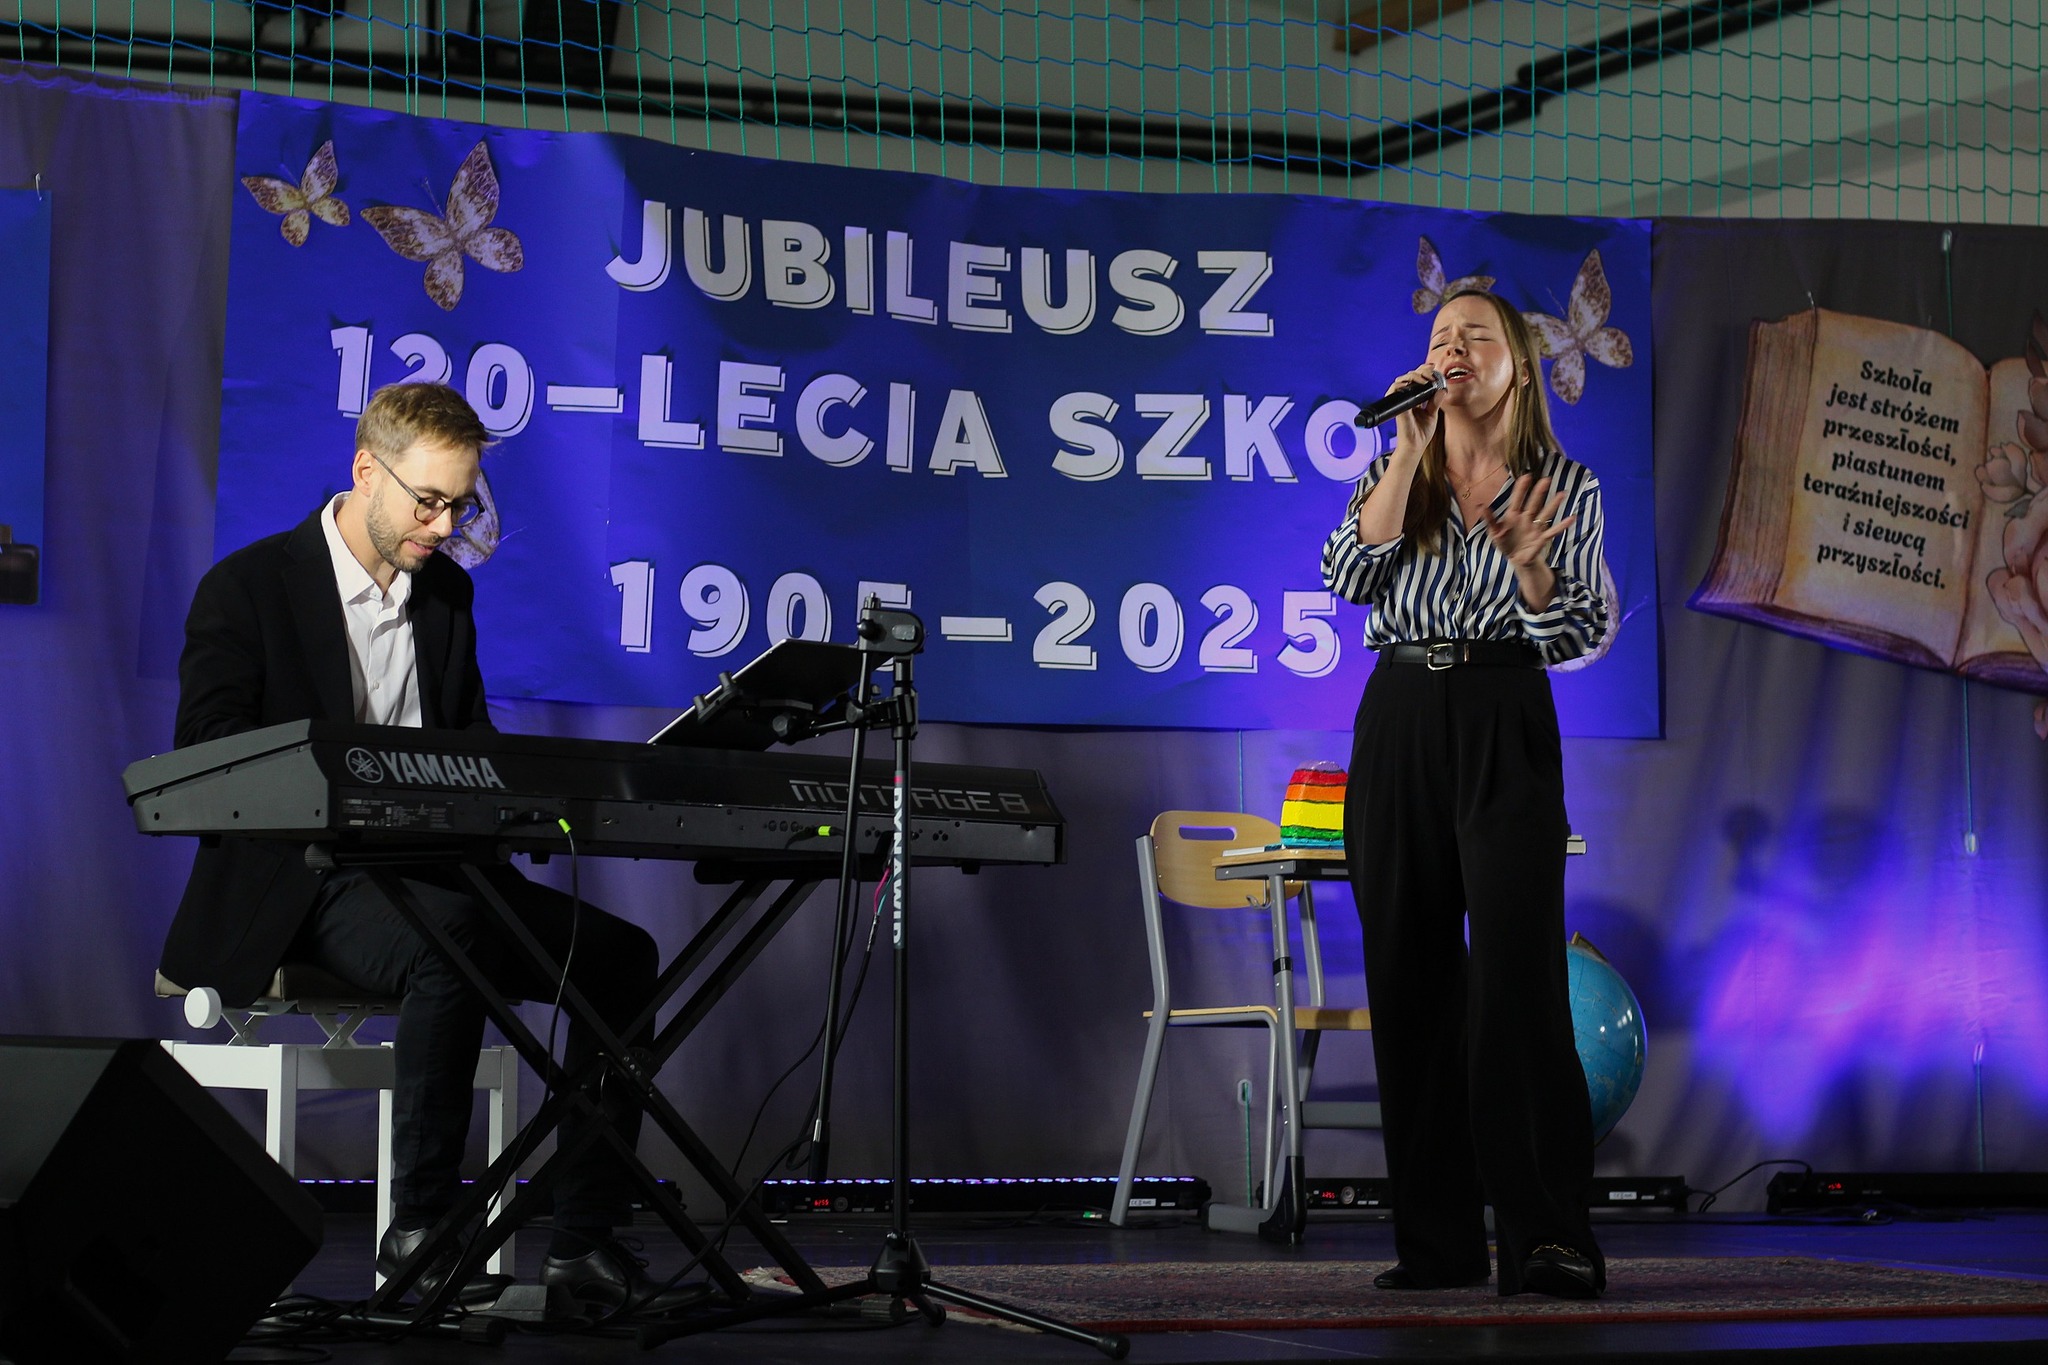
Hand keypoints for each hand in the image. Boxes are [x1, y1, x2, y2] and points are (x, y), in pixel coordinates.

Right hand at [1388, 366, 1442, 456]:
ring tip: (1424, 379)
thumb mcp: (1432, 414)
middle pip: (1409, 376)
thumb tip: (1442, 389)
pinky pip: (1394, 389)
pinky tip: (1414, 383)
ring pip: (1401, 379)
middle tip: (1430, 373)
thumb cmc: (1421, 433)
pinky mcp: (1397, 405)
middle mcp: (1406, 398)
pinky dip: (1402, 383)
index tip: (1432, 367)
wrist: (1415, 445)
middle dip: (1420, 371)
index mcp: (1414, 399)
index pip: (1417, 379)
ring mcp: (1400, 401)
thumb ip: (1435, 401)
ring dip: (1413, 375)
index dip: (1423, 371)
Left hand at [1481, 476, 1573, 606]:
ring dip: (1553, 504)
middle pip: (1533, 503)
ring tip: (1562, 494)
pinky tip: (1571, 518)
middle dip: (1539, 492)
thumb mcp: (1494, 532)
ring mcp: (1535, 528)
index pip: (1517, 499)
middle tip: (1546, 479)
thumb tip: (1480, 506)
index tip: (1526, 476)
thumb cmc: (1505, 542)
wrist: (1515, 559)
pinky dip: (1562, 526)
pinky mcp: (1541, 538)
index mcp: (1513, 515)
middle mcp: (1526, 518)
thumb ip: (1489, 520)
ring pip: (1545, 514)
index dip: (1521, 489)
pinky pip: (1553, 532)